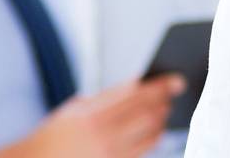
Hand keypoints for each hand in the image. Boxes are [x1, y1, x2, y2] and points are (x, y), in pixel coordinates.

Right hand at [0, 74, 184, 157]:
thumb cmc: (53, 136)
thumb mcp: (73, 110)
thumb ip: (104, 100)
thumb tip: (137, 88)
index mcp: (90, 113)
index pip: (135, 94)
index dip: (160, 86)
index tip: (176, 79)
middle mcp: (101, 134)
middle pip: (147, 113)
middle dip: (165, 102)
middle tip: (177, 92)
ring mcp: (108, 154)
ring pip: (149, 134)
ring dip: (162, 121)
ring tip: (167, 111)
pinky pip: (142, 152)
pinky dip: (153, 139)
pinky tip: (157, 132)